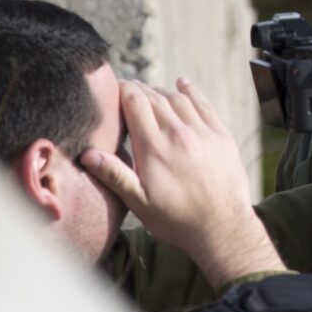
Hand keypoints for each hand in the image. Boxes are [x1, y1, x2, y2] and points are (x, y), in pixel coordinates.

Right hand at [82, 77, 284, 284]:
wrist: (223, 228)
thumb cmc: (176, 220)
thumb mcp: (139, 203)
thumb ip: (114, 175)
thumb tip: (88, 154)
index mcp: (154, 148)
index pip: (135, 103)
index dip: (123, 90)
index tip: (113, 88)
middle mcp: (179, 134)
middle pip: (155, 97)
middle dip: (139, 90)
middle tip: (128, 88)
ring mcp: (203, 133)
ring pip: (178, 98)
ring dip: (162, 91)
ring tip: (150, 91)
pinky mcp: (222, 136)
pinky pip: (204, 105)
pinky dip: (191, 91)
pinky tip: (183, 83)